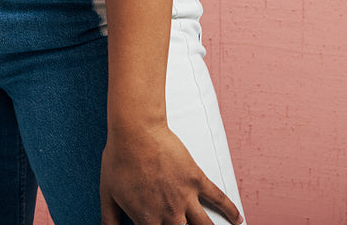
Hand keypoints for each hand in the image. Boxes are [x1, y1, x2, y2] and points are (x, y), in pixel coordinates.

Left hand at [100, 121, 240, 224]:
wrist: (134, 130)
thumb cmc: (118, 159)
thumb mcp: (107, 193)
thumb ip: (109, 219)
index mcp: (148, 220)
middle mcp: (170, 214)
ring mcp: (186, 198)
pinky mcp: (196, 180)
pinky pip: (219, 198)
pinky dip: (231, 210)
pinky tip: (238, 219)